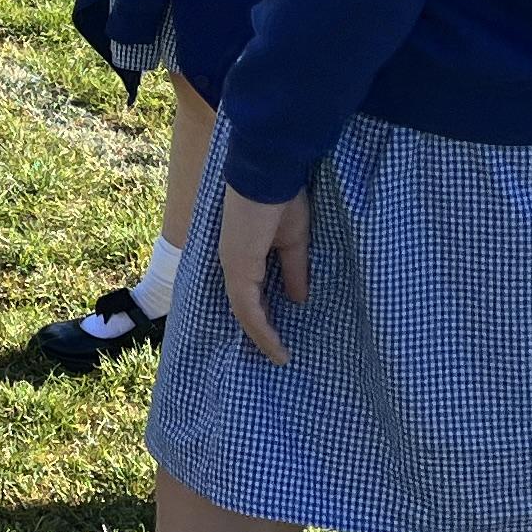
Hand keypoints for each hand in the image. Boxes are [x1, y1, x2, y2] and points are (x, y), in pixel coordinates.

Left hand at [218, 188, 308, 369]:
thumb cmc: (282, 198)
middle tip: (275, 354)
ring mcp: (232, 267)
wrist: (270, 174)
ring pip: (244, 313)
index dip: (263, 313)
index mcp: (243, 252)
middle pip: (243, 306)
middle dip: (259, 331)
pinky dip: (261, 332)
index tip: (279, 331)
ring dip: (262, 338)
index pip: (249, 291)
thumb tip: (299, 299)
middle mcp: (232, 262)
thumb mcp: (293, 241)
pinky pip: (248, 310)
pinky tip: (276, 348)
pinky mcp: (238, 270)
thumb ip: (293, 270)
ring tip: (279, 357)